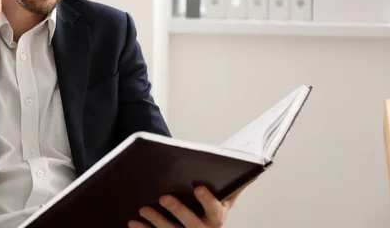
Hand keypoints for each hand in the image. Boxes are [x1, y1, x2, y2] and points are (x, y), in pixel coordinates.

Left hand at [128, 180, 252, 227]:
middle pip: (191, 224)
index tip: (198, 186)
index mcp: (217, 218)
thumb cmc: (213, 207)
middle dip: (177, 211)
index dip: (207, 200)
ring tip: (142, 208)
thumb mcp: (227, 197)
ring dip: (156, 222)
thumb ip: (238, 183)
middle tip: (163, 196)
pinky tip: (132, 222)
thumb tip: (257, 167)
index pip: (214, 210)